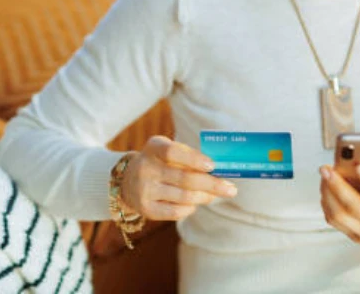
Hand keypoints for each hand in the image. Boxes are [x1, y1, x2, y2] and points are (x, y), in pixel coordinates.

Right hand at [119, 135, 237, 220]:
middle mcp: (145, 168)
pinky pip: (176, 212)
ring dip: (205, 197)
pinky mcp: (146, 209)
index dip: (193, 159)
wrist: (128, 181)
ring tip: (215, 195)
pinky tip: (196, 203)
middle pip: (184, 179)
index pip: (172, 152)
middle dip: (212, 185)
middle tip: (231, 189)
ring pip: (184, 197)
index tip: (213, 165)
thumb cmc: (160, 163)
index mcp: (153, 148)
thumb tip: (220, 170)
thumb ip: (190, 157)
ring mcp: (144, 190)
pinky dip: (191, 208)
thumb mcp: (168, 151)